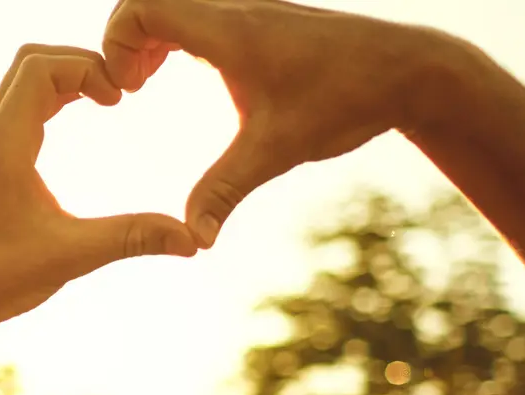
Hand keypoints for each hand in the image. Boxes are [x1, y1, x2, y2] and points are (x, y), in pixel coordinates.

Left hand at [0, 45, 195, 331]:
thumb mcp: (72, 256)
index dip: (87, 68)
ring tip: (105, 100)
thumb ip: (132, 238)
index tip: (120, 101)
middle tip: (117, 93)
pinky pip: (13, 109)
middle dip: (79, 64)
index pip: (40, 68)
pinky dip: (46, 100)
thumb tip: (193, 240)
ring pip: (18, 85)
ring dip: (62, 80)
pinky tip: (73, 119)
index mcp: (3, 149)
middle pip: (29, 63)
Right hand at [103, 0, 448, 246]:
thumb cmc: (347, 100)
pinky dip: (171, 35)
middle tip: (128, 89)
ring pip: (170, 4)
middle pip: (146, 1)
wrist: (410, 70)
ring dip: (145, 38)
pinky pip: (194, 10)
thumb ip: (224, 191)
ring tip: (144, 83)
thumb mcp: (278, 150)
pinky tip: (178, 72)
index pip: (141, 8)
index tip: (126, 91)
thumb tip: (192, 240)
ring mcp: (248, 7)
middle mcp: (235, 7)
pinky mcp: (259, 16)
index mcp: (229, 30)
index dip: (114, 45)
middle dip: (121, 43)